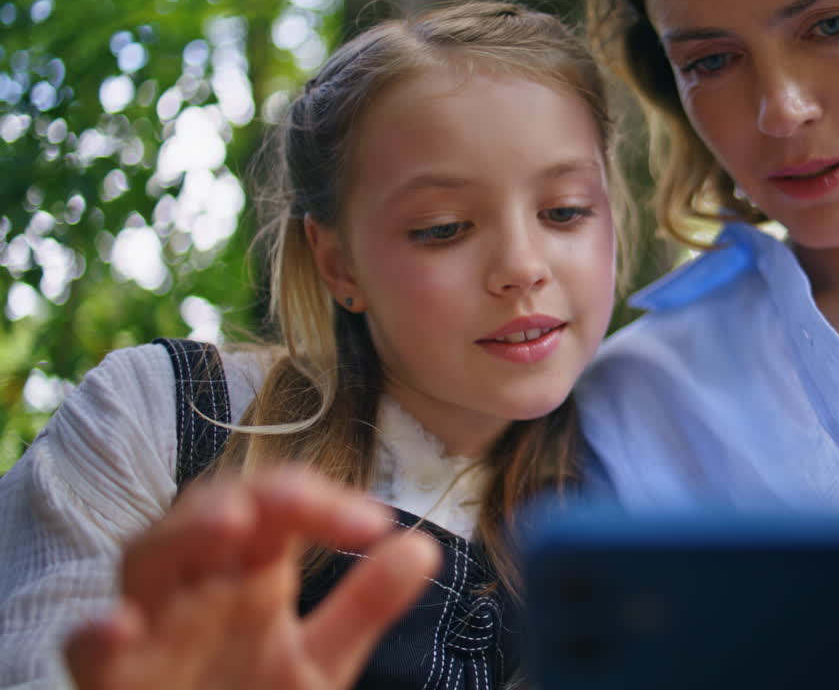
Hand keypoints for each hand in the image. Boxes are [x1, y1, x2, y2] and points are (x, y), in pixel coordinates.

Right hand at [64, 466, 439, 689]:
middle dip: (250, 496)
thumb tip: (423, 546)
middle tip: (300, 500)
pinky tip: (122, 625)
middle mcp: (196, 589)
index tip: (376, 523)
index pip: (277, 507)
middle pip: (207, 513)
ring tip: (233, 522)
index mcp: (247, 574)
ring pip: (144, 558)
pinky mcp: (113, 682)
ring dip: (184, 534)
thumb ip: (365, 605)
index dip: (320, 500)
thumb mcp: (319, 661)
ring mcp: (150, 631)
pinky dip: (97, 634)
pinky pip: (87, 653)